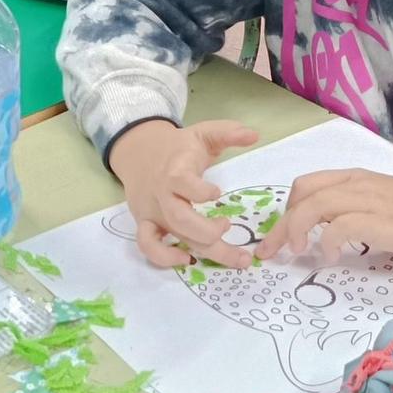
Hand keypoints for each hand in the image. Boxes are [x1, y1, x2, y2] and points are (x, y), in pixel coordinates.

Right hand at [107, 119, 261, 267]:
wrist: (138, 151)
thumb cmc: (177, 147)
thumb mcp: (201, 133)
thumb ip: (227, 132)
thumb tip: (254, 135)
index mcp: (174, 170)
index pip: (180, 182)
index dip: (199, 191)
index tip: (218, 193)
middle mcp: (161, 194)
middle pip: (180, 219)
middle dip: (209, 231)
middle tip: (228, 226)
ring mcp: (153, 212)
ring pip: (174, 237)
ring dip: (205, 250)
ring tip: (234, 255)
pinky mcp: (146, 223)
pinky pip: (148, 247)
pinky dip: (164, 258)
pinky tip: (188, 260)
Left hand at [265, 170, 392, 265]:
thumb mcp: (382, 205)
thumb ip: (353, 211)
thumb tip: (325, 231)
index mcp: (357, 178)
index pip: (306, 185)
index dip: (286, 210)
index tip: (279, 236)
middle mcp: (358, 184)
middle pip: (302, 195)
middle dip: (280, 224)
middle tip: (272, 252)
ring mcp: (370, 200)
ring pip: (314, 206)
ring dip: (296, 231)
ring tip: (298, 253)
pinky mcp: (382, 222)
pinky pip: (340, 226)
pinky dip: (327, 242)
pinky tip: (331, 258)